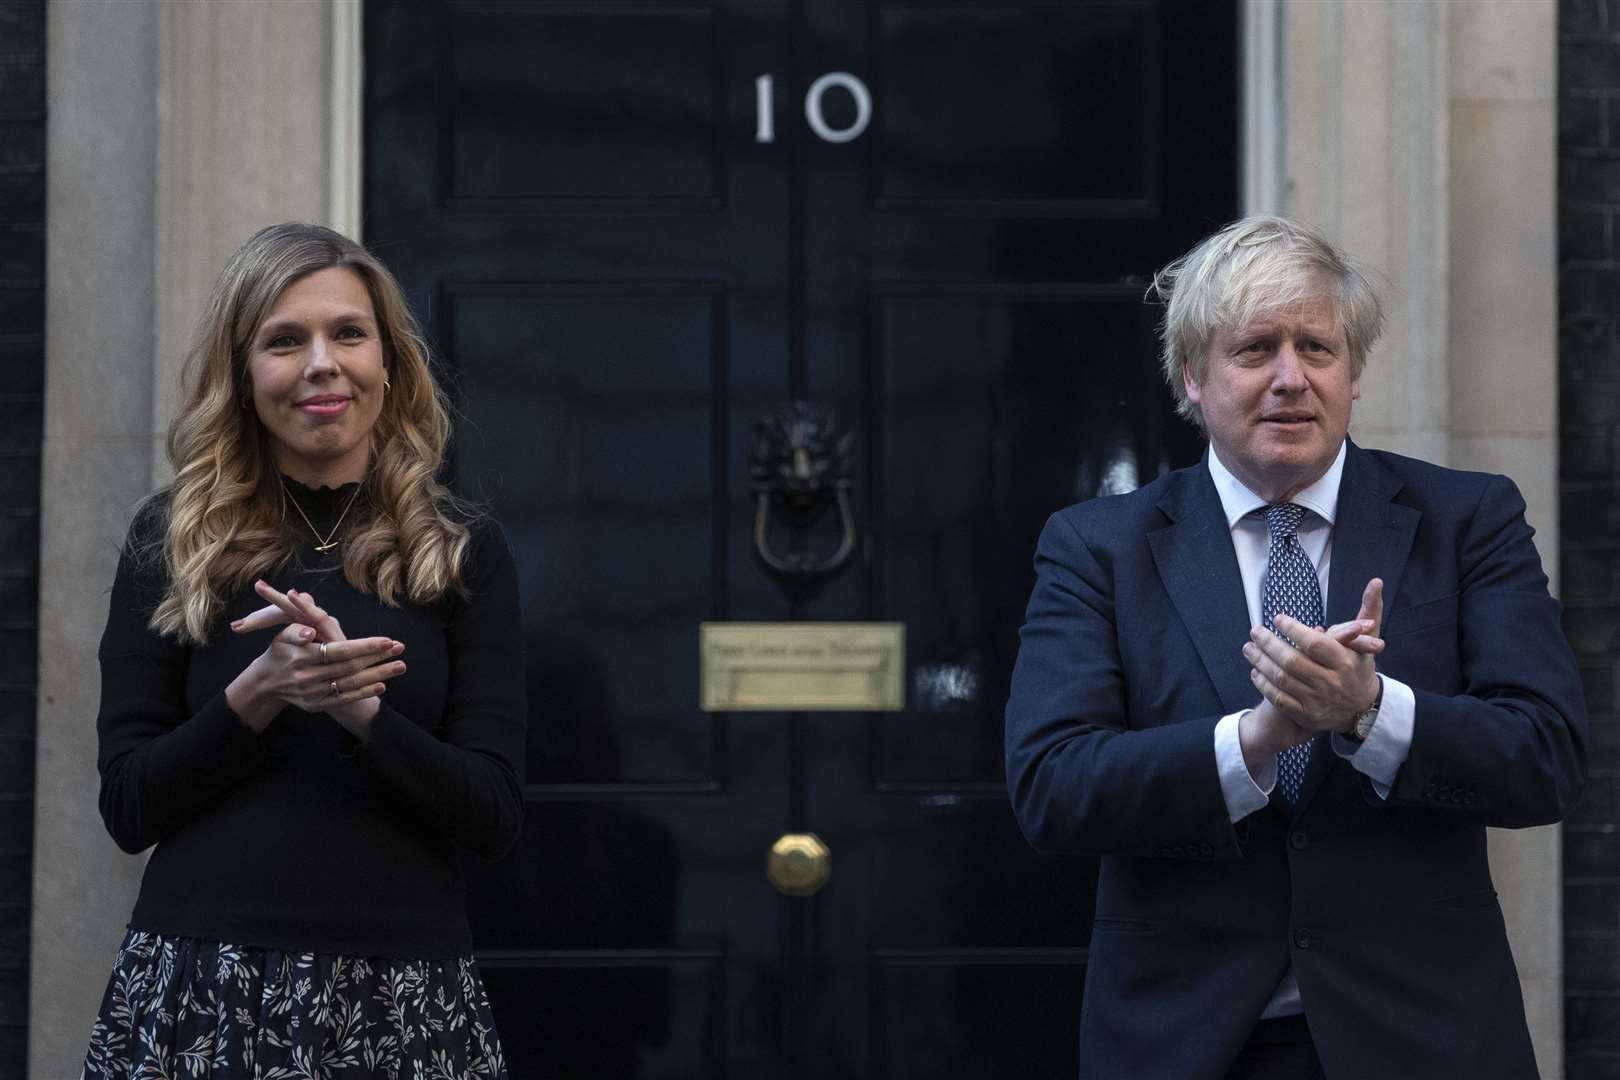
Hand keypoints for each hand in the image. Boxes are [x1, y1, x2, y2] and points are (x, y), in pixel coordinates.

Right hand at [225, 580, 405, 735]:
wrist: (266, 683)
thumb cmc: (281, 652)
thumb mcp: (282, 636)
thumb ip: (296, 629)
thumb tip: (310, 631)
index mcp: (302, 656)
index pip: (340, 651)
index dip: (364, 646)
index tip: (387, 640)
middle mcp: (309, 676)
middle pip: (350, 667)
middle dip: (377, 658)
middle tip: (400, 648)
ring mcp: (314, 693)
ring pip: (351, 683)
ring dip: (378, 675)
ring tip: (400, 666)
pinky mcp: (317, 705)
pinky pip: (344, 699)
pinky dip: (364, 693)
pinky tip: (382, 686)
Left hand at [1244, 577, 1383, 732]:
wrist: (1362, 708)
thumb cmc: (1359, 666)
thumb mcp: (1367, 640)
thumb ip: (1369, 611)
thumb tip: (1376, 581)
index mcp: (1346, 662)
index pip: (1315, 644)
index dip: (1294, 630)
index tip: (1278, 618)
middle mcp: (1331, 683)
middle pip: (1293, 661)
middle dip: (1270, 644)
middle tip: (1255, 630)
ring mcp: (1318, 701)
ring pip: (1282, 680)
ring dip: (1260, 662)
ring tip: (1248, 647)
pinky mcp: (1306, 715)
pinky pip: (1278, 699)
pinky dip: (1263, 684)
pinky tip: (1255, 671)